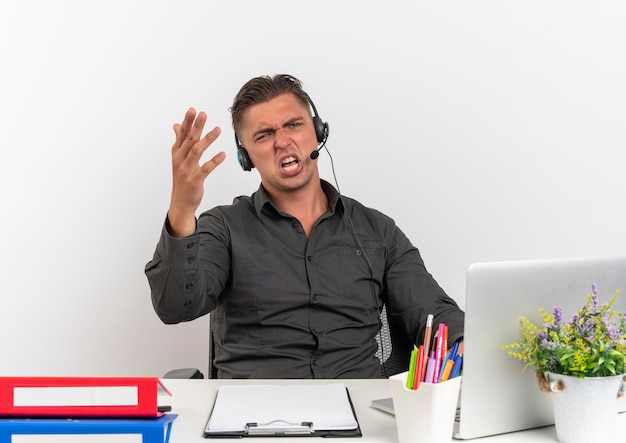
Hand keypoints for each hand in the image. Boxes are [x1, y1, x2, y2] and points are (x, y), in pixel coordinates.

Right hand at [168, 108, 225, 237]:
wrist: (180, 202)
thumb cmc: (181, 179)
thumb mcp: (178, 159)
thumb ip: (179, 141)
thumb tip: (177, 125)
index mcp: (177, 153)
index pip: (182, 134)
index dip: (187, 122)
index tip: (193, 110)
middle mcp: (180, 160)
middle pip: (189, 140)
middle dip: (196, 126)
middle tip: (203, 114)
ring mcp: (187, 170)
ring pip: (196, 151)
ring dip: (207, 140)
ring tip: (218, 130)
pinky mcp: (195, 180)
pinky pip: (205, 169)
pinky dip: (214, 161)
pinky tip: (223, 154)